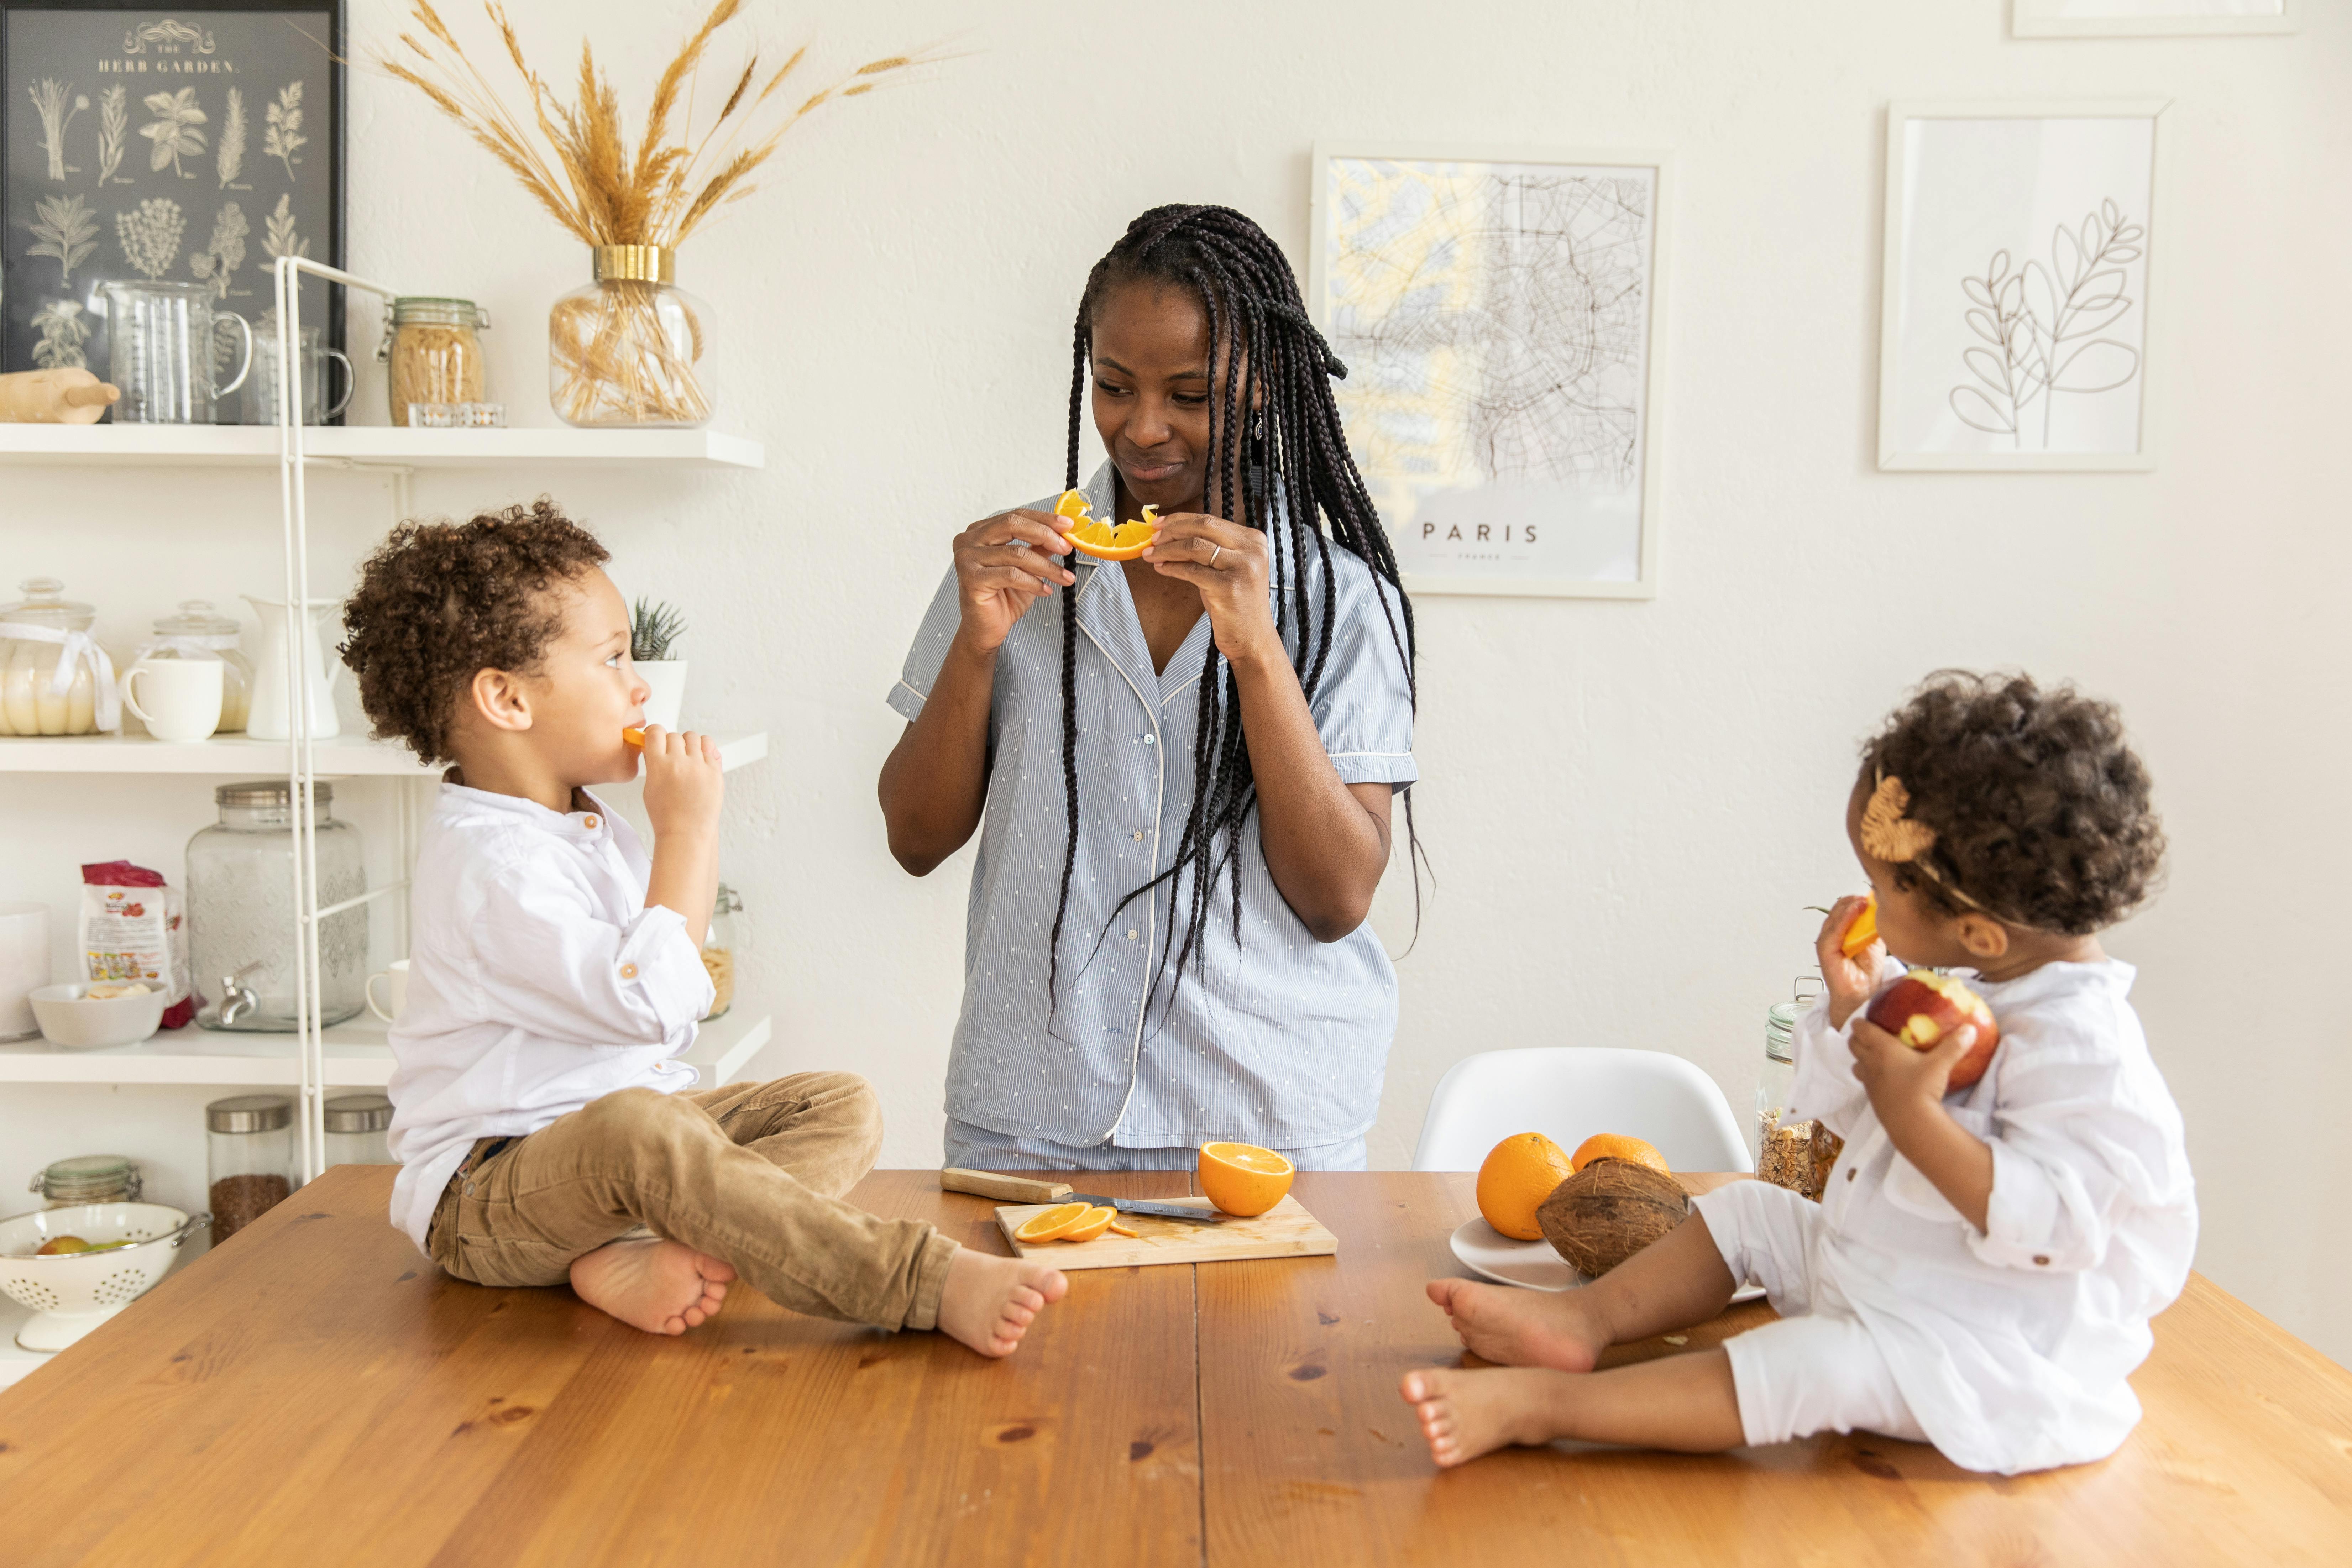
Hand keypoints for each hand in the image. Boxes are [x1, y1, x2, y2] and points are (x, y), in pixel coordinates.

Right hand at [638, 725, 723, 843]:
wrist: (686, 833)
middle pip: (675, 735)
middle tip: (672, 756)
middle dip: (671, 743)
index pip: (655, 732)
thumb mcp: (650, 788)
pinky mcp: (715, 771)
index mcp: (659, 765)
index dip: (654, 734)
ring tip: (687, 758)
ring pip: (694, 738)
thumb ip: (652, 763)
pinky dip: (704, 752)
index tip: (655, 738)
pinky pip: (710, 748)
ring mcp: (699, 766)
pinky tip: (700, 762)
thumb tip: (652, 745)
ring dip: (689, 744)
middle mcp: (680, 762)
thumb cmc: (666, 815)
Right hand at [951, 508, 1075, 652]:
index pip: (1015, 516)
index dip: (1044, 519)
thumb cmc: (1004, 597)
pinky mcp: (971, 578)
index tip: (1068, 525)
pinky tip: (1046, 590)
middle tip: (1067, 547)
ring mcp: (967, 558)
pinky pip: (1011, 575)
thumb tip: (1064, 532)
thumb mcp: (1028, 567)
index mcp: (980, 531)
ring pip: (1016, 553)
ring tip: (1064, 577)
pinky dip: (1033, 582)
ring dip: (1046, 566)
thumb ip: (1040, 547)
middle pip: (1012, 525)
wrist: (985, 630)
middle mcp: (969, 540)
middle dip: (1045, 535)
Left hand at [1141, 513, 1278, 666]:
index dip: (1180, 519)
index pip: (1210, 520)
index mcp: (1253, 540)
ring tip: (1150, 555)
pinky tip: (1161, 568)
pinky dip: (1172, 568)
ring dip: (1167, 549)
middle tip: (1152, 538)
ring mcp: (1242, 567)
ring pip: (1194, 546)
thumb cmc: (1235, 604)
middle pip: (1203, 526)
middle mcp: (1252, 549)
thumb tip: (1170, 535)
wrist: (1252, 638)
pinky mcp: (1229, 587)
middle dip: (1172, 530)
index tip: (1159, 524)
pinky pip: (1192, 571)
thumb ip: (1207, 549)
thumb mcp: (1224, 569)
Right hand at [1815, 893, 1882, 1027]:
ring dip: (1849, 907)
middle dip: (1853, 901)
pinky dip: (1844, 919)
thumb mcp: (1876, 942)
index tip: (1872, 894)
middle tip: (1869, 897)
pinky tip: (1855, 911)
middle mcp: (1832, 935)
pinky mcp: (1825, 951)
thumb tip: (1881, 907)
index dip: (1856, 900)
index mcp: (1842, 931)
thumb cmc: (1868, 972)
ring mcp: (1827, 942)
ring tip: (1864, 902)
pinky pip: (1833, 931)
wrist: (1864, 994)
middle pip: (1838, 909)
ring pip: (1834, 917)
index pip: (1845, 908)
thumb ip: (1874, 926)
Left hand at [1849, 1015, 1974, 1120]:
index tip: (1867, 1020)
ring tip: (1875, 1058)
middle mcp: (1870, 1063)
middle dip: (1858, 1038)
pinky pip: (1865, 1083)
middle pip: (1852, 1044)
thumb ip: (1954, 1045)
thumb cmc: (1922, 1088)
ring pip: (1855, 1065)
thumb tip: (1970, 1028)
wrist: (1911, 1123)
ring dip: (1861, 1060)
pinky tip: (1885, 1081)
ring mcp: (1868, 1082)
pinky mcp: (1872, 1099)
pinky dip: (1870, 1078)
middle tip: (1870, 1036)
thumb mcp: (1940, 1064)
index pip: (1860, 1028)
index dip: (1860, 1022)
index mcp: (1881, 1048)